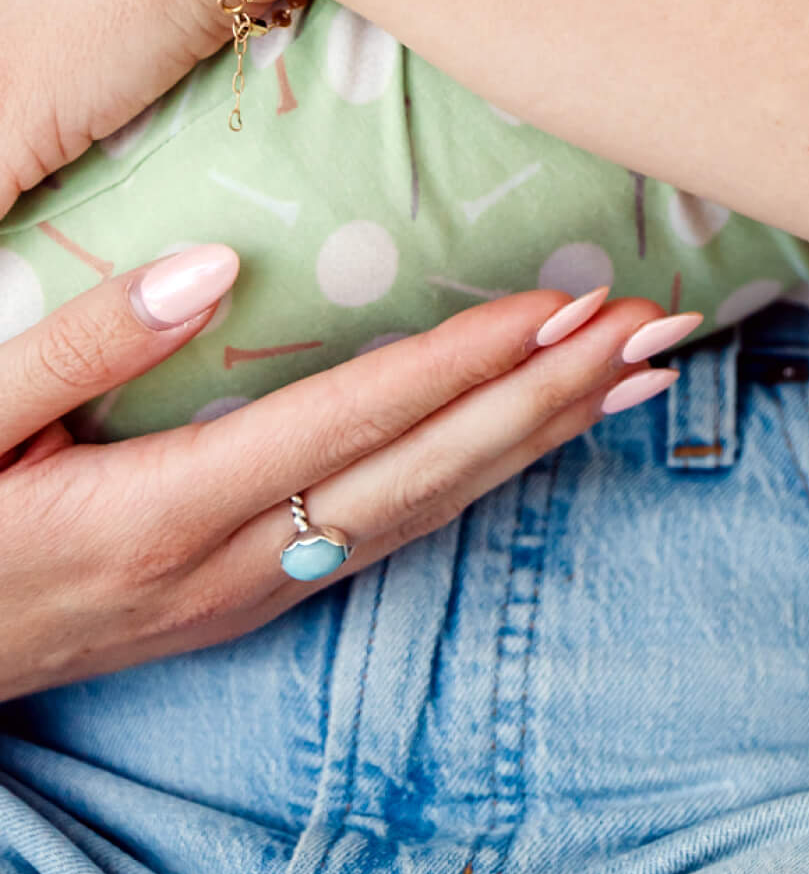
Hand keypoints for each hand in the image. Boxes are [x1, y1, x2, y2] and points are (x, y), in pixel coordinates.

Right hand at [0, 245, 687, 701]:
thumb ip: (84, 343)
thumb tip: (215, 266)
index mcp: (162, 509)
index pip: (356, 418)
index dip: (469, 360)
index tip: (565, 301)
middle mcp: (229, 565)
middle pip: (429, 470)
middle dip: (552, 394)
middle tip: (658, 326)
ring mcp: (248, 598)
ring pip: (431, 508)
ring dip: (544, 436)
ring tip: (642, 372)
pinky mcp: (250, 607)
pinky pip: (396, 533)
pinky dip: (488, 478)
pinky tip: (546, 437)